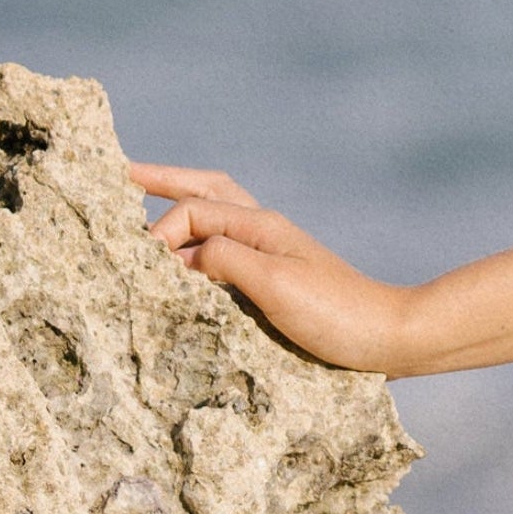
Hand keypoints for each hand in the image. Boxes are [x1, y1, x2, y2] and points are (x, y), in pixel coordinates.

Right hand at [127, 164, 423, 374]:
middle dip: (164, 181)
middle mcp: (264, 232)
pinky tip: (188, 259)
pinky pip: (228, 249)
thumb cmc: (336, 313)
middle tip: (122, 175)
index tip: (139, 265)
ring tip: (147, 201)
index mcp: (261, 226)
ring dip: (182, 204)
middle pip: (206, 191)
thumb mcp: (275, 284)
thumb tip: (182, 255)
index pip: (192, 211)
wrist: (390, 338)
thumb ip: (225, 260)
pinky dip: (200, 241)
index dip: (160, 233)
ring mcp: (273, 254)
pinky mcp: (278, 281)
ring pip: (218, 215)